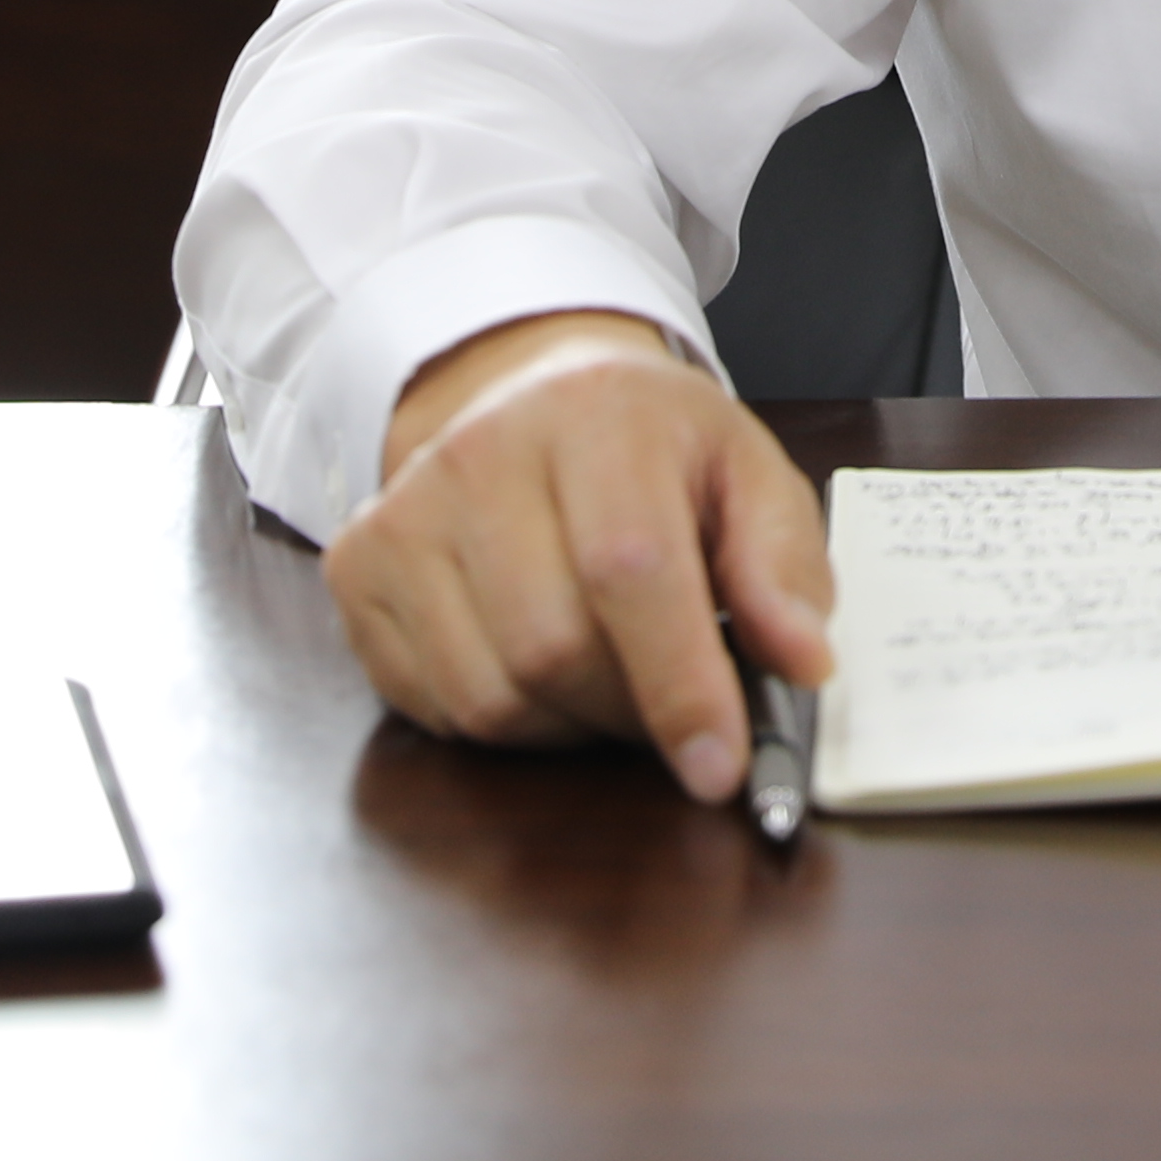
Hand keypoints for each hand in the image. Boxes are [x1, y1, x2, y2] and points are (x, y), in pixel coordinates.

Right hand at [329, 310, 836, 800]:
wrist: (533, 392)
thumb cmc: (652, 447)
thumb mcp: (746, 474)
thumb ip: (783, 566)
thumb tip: (803, 662)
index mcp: (595, 415)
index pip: (628, 568)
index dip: (678, 683)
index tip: (720, 768)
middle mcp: (480, 453)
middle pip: (552, 649)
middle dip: (630, 712)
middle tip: (671, 700)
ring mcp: (405, 513)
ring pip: (488, 696)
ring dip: (567, 726)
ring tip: (607, 676)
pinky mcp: (357, 568)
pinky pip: (433, 705)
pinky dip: (502, 722)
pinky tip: (537, 669)